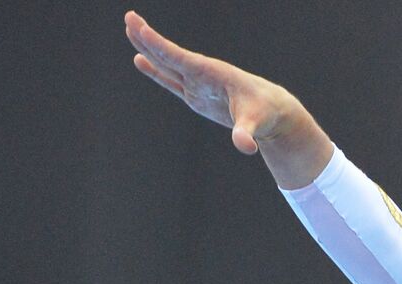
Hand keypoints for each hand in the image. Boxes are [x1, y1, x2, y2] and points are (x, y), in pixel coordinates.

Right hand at [124, 10, 303, 155]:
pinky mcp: (196, 96)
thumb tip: (246, 147)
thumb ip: (246, 133)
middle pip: (169, 56)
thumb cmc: (266, 113)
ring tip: (130, 30)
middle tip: (129, 17)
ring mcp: (197, 85)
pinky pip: (171, 81)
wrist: (273, 112)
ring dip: (149, 50)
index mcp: (212, 73)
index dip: (157, 44)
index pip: (179, 57)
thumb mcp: (256, 123)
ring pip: (167, 65)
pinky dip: (156, 72)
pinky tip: (141, 61)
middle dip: (148, 39)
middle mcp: (202, 75)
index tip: (139, 26)